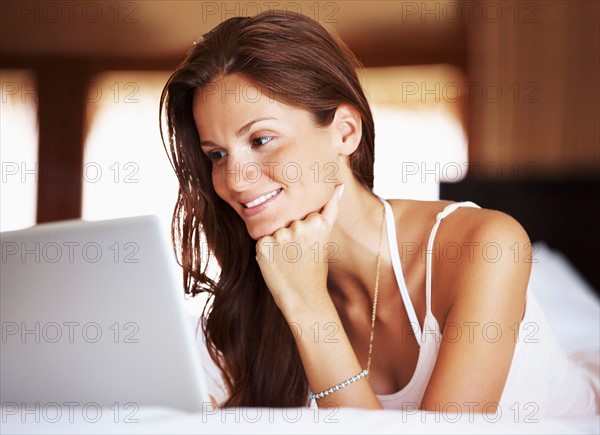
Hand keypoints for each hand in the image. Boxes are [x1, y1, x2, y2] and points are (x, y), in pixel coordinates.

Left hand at [255, 184, 343, 312]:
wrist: (304, 297)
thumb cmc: (315, 266)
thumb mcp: (325, 235)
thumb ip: (330, 208)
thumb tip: (340, 185)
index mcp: (316, 221)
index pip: (303, 212)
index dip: (305, 230)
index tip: (309, 246)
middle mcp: (298, 226)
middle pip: (288, 219)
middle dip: (291, 235)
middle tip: (299, 255)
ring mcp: (280, 236)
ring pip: (274, 229)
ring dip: (278, 243)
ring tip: (288, 260)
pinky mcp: (263, 246)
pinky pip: (262, 240)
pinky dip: (266, 251)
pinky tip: (276, 263)